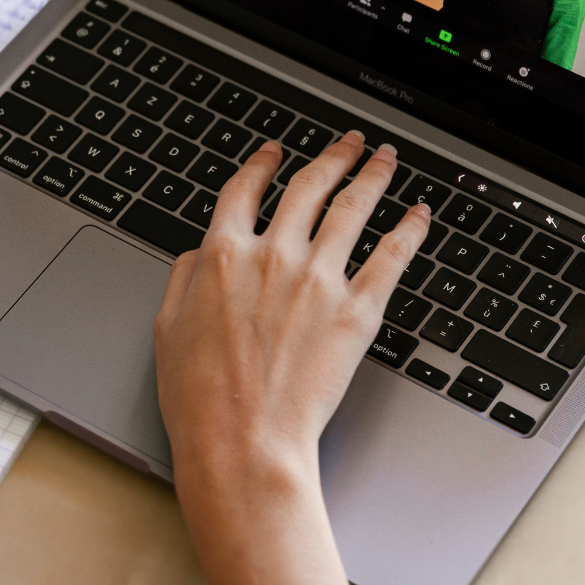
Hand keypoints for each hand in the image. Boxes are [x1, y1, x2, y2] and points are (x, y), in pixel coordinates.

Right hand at [153, 131, 430, 494]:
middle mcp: (273, 255)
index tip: (273, 153)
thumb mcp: (166, 330)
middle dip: (331, 156)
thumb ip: (182, 281)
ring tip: (385, 158)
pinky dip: (409, 229)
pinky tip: (418, 213)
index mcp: (223, 256)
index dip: (261, 164)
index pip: (244, 191)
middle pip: (308, 187)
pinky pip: (392, 256)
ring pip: (353, 208)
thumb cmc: (200, 400)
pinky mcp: (357, 311)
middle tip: (347, 142)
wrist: (243, 442)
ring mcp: (319, 280)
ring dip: (372, 175)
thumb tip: (195, 256)